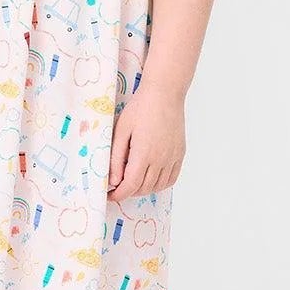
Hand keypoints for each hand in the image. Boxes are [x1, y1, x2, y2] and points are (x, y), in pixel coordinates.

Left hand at [107, 85, 184, 200]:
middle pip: (143, 188)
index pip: (130, 185)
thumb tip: (113, 180)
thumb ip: (117, 158)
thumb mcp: (121, 131)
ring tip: (132, 182)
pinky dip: (159, 184)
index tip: (109, 196)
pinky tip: (150, 179)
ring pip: (157, 186)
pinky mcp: (180, 154)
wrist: (165, 94)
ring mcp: (173, 157)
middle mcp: (161, 159)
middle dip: (128, 192)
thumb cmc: (140, 108)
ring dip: (143, 190)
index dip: (118, 195)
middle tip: (116, 187)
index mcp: (144, 154)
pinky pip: (171, 178)